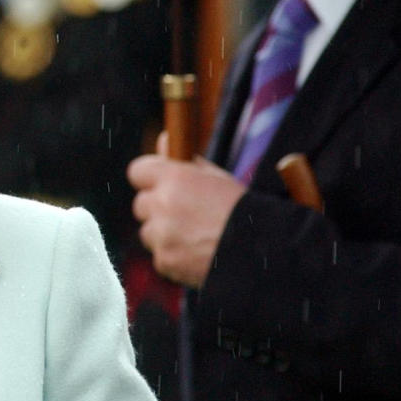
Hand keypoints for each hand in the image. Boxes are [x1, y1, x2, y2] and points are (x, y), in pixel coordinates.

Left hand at [127, 138, 245, 287]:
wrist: (262, 252)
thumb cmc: (241, 210)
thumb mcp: (216, 178)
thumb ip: (185, 159)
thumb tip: (163, 139)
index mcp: (175, 178)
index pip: (138, 171)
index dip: (148, 177)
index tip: (159, 184)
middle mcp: (162, 205)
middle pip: (141, 204)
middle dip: (157, 209)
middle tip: (185, 215)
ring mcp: (161, 235)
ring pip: (148, 232)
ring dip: (164, 234)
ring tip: (196, 237)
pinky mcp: (165, 261)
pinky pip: (160, 256)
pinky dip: (174, 257)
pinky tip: (198, 255)